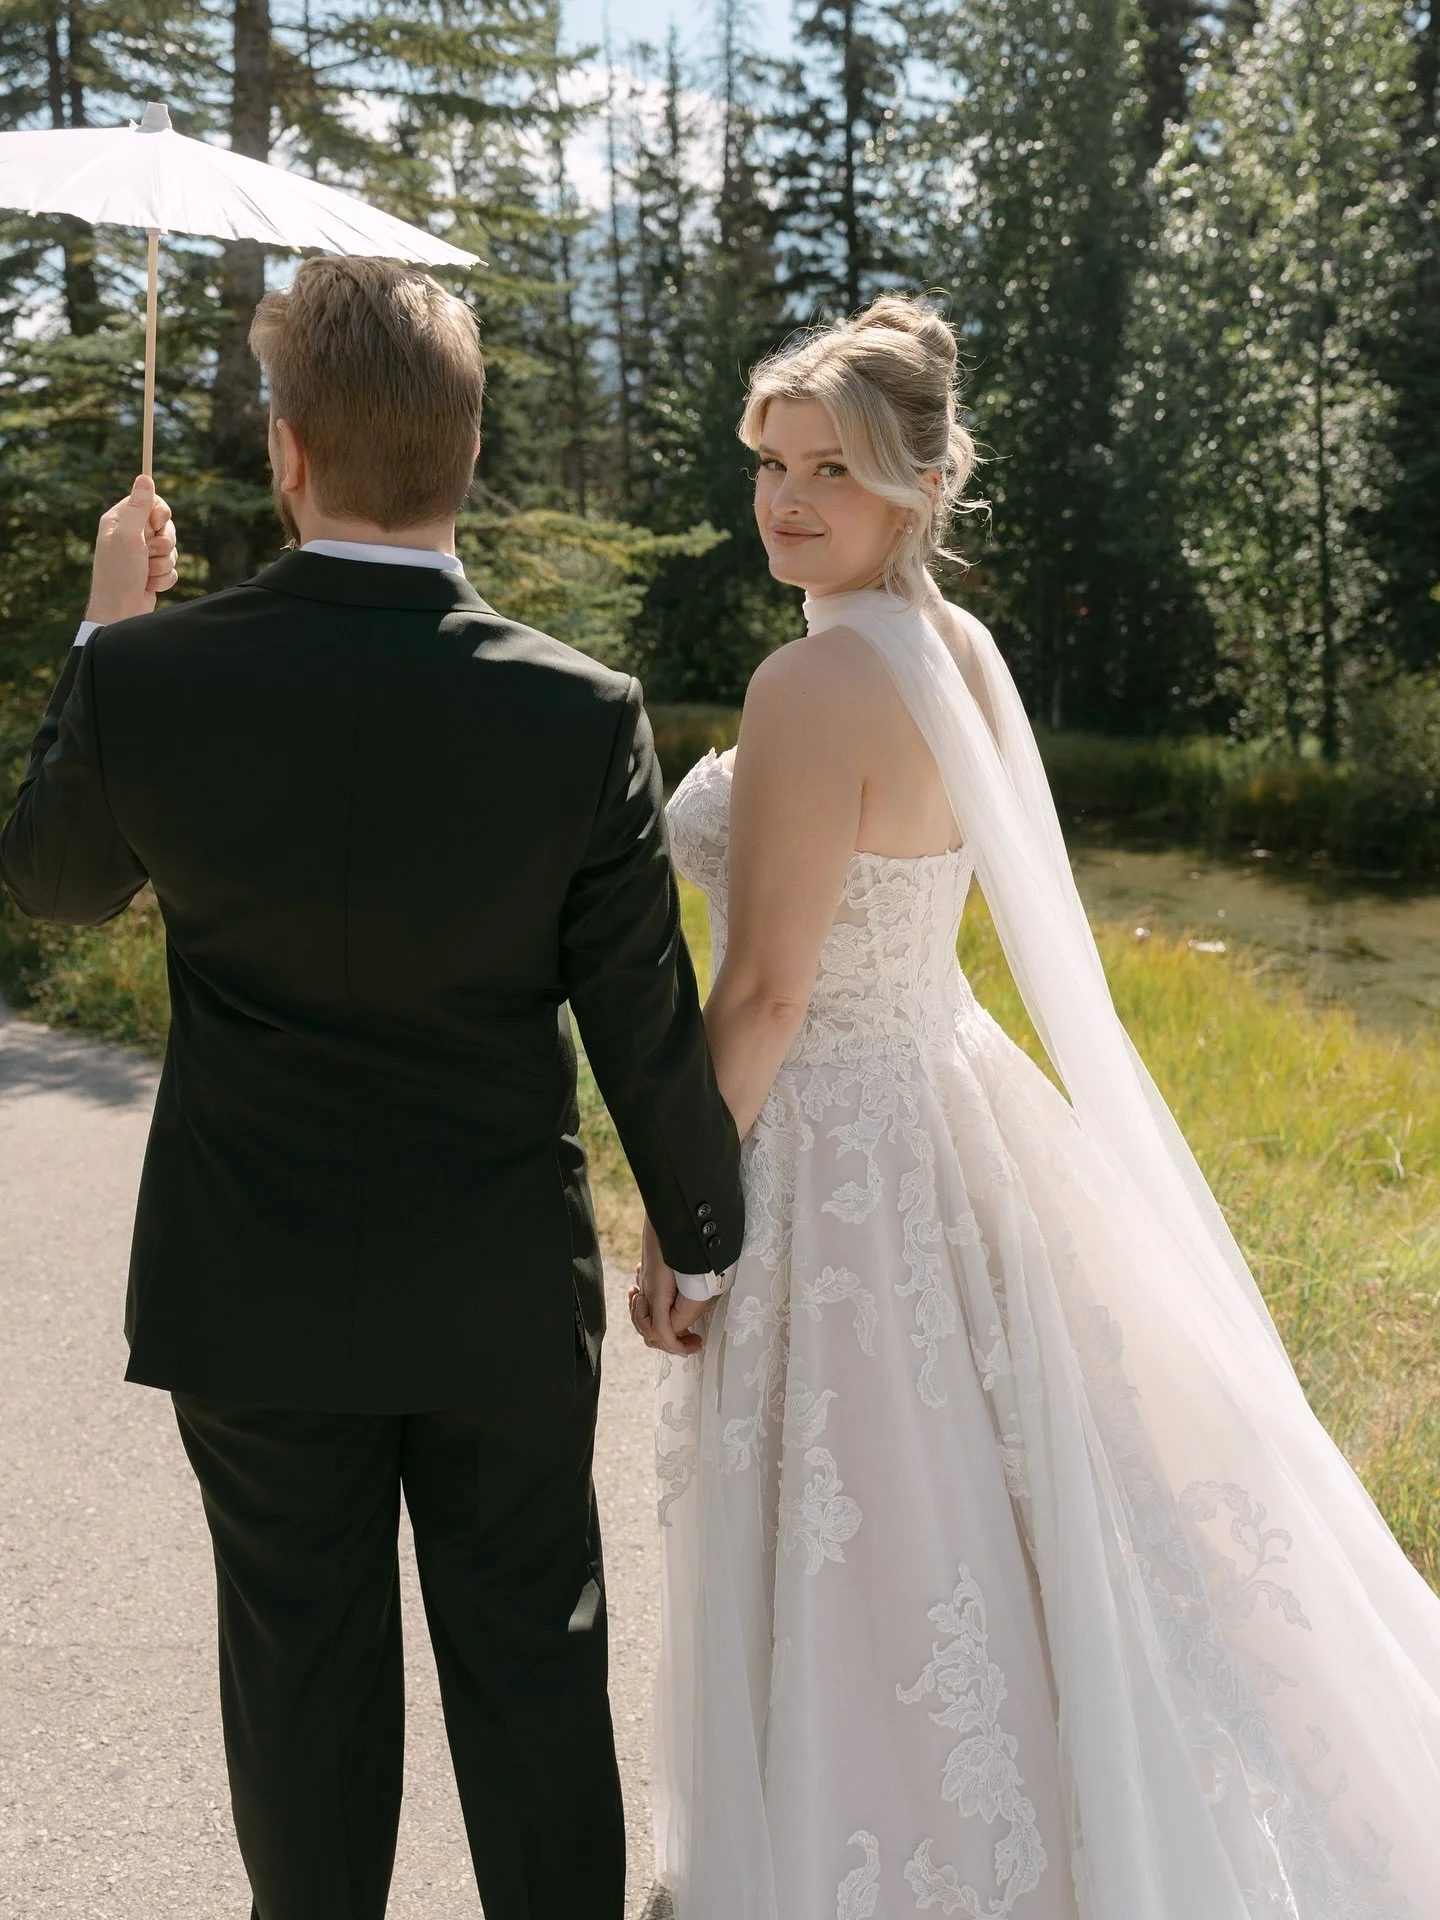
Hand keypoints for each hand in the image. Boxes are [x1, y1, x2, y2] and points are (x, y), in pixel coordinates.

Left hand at [86, 475, 178, 624]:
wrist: (120, 613)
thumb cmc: (119, 574)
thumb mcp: (128, 536)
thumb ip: (138, 507)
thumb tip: (145, 477)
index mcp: (120, 521)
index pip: (151, 502)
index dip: (161, 513)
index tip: (159, 523)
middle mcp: (131, 536)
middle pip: (166, 526)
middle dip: (164, 543)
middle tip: (148, 553)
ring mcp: (142, 555)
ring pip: (171, 550)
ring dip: (163, 564)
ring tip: (145, 573)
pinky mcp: (152, 572)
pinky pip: (172, 569)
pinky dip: (164, 578)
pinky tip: (148, 585)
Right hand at [629, 1216, 705, 1356]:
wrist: (672, 1201)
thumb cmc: (689, 1235)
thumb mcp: (697, 1273)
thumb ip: (690, 1304)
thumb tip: (682, 1327)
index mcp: (658, 1291)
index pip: (661, 1333)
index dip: (678, 1347)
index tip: (698, 1344)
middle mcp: (648, 1287)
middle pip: (648, 1329)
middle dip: (669, 1341)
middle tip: (693, 1339)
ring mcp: (647, 1277)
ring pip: (645, 1315)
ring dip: (660, 1326)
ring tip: (683, 1327)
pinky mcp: (651, 1269)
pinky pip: (648, 1297)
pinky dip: (655, 1309)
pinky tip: (671, 1306)